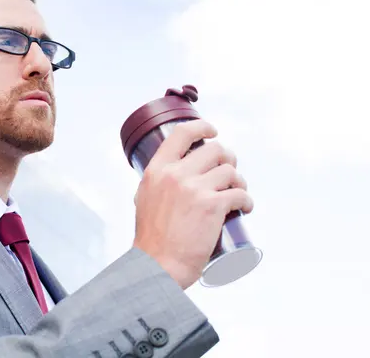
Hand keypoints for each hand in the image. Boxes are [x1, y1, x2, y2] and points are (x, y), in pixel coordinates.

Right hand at [133, 119, 253, 288]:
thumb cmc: (151, 238)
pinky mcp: (213, 206)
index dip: (202, 127)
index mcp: (157, 170)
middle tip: (229, 172)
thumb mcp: (144, 199)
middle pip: (214, 149)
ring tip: (237, 192)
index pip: (182, 133)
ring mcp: (195, 189)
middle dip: (228, 158)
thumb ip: (156, 184)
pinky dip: (247, 200)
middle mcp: (176, 174)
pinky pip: (240, 193)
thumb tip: (167, 175)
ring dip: (239, 180)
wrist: (158, 264)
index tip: (212, 131)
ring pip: (230, 171)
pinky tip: (245, 207)